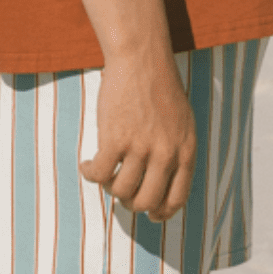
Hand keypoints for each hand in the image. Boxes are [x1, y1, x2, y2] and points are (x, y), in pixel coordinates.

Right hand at [82, 50, 196, 221]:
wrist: (142, 59)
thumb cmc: (160, 89)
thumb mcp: (183, 123)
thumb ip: (177, 152)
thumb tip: (165, 185)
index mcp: (185, 151)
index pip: (176, 199)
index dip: (160, 213)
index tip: (149, 214)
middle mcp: (166, 154)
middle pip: (146, 202)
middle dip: (130, 203)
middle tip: (121, 190)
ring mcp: (140, 148)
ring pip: (120, 191)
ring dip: (109, 187)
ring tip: (103, 171)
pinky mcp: (115, 139)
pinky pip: (98, 174)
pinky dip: (89, 174)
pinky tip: (87, 164)